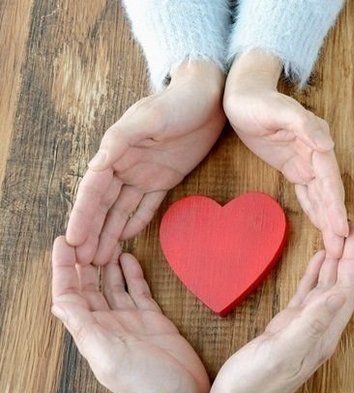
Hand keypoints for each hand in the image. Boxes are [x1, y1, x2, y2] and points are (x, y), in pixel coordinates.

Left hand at [51, 237, 209, 392]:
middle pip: (90, 285)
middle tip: (87, 233)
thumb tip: (58, 303)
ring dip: (108, 263)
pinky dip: (132, 275)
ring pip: (113, 285)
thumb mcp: (108, 355)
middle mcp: (108, 323)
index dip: (63, 268)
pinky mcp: (153, 320)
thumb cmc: (144, 383)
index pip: (70, 293)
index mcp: (92, 331)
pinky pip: (138, 291)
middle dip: (85, 259)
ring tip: (107, 239)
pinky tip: (129, 258)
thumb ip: (84, 327)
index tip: (64, 242)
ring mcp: (131, 320)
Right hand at [66, 60, 225, 264]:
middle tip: (84, 260)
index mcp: (115, 152)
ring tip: (100, 258)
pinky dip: (136, 221)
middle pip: (104, 205)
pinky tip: (126, 239)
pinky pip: (147, 205)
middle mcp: (125, 166)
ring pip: (122, 209)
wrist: (208, 98)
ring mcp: (144, 174)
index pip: (93, 190)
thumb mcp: (149, 118)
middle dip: (92, 232)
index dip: (82, 216)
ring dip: (110, 233)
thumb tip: (97, 163)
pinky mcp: (165, 178)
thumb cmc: (176, 103)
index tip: (73, 239)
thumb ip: (122, 140)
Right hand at [208, 222, 353, 392]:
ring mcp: (304, 327)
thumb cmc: (256, 383)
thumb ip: (311, 323)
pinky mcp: (287, 326)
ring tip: (339, 234)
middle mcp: (320, 328)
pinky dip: (315, 274)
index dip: (353, 259)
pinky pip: (307, 294)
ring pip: (326, 286)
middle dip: (349, 254)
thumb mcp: (283, 351)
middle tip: (353, 224)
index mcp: (324, 333)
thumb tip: (339, 293)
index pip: (346, 288)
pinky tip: (317, 259)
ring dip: (335, 260)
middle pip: (341, 284)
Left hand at [225, 50, 347, 257]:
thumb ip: (304, 125)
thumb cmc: (258, 100)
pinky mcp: (293, 166)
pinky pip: (307, 192)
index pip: (329, 178)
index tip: (342, 227)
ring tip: (335, 245)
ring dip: (327, 219)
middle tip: (340, 247)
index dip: (336, 204)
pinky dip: (315, 209)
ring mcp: (305, 161)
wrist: (242, 94)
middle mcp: (316, 153)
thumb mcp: (279, 110)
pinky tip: (321, 225)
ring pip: (320, 195)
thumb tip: (328, 145)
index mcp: (316, 142)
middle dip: (335, 219)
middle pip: (329, 192)